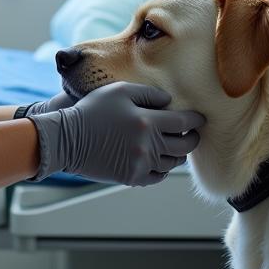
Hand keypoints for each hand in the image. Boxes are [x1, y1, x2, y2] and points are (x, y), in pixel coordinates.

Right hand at [26, 82, 202, 185]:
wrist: (67, 139)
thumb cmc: (92, 110)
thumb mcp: (119, 91)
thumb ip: (148, 94)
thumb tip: (169, 102)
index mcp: (146, 122)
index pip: (183, 122)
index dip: (196, 121)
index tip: (201, 119)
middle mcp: (147, 145)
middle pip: (183, 146)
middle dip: (192, 139)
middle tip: (193, 134)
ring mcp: (140, 164)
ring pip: (171, 162)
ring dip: (177, 154)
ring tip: (176, 145)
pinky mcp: (131, 177)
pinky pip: (157, 176)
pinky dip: (163, 169)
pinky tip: (159, 159)